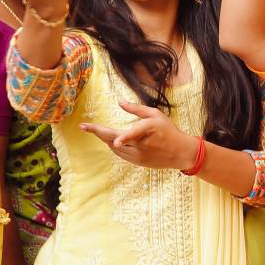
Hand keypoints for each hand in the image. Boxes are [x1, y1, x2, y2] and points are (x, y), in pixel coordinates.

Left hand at [82, 101, 200, 170]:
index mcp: (147, 130)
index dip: (123, 137)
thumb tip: (120, 101)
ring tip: (98, 131)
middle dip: (98, 132)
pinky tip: (110, 140)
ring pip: (115, 147)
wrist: (181, 152)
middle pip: (115, 139)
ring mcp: (139, 156)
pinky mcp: (138, 162)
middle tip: (84, 126)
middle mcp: (142, 145)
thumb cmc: (168, 130)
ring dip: (106, 138)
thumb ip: (136, 109)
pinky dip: (114, 146)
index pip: (131, 133)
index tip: (116, 140)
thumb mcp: (155, 115)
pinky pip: (120, 154)